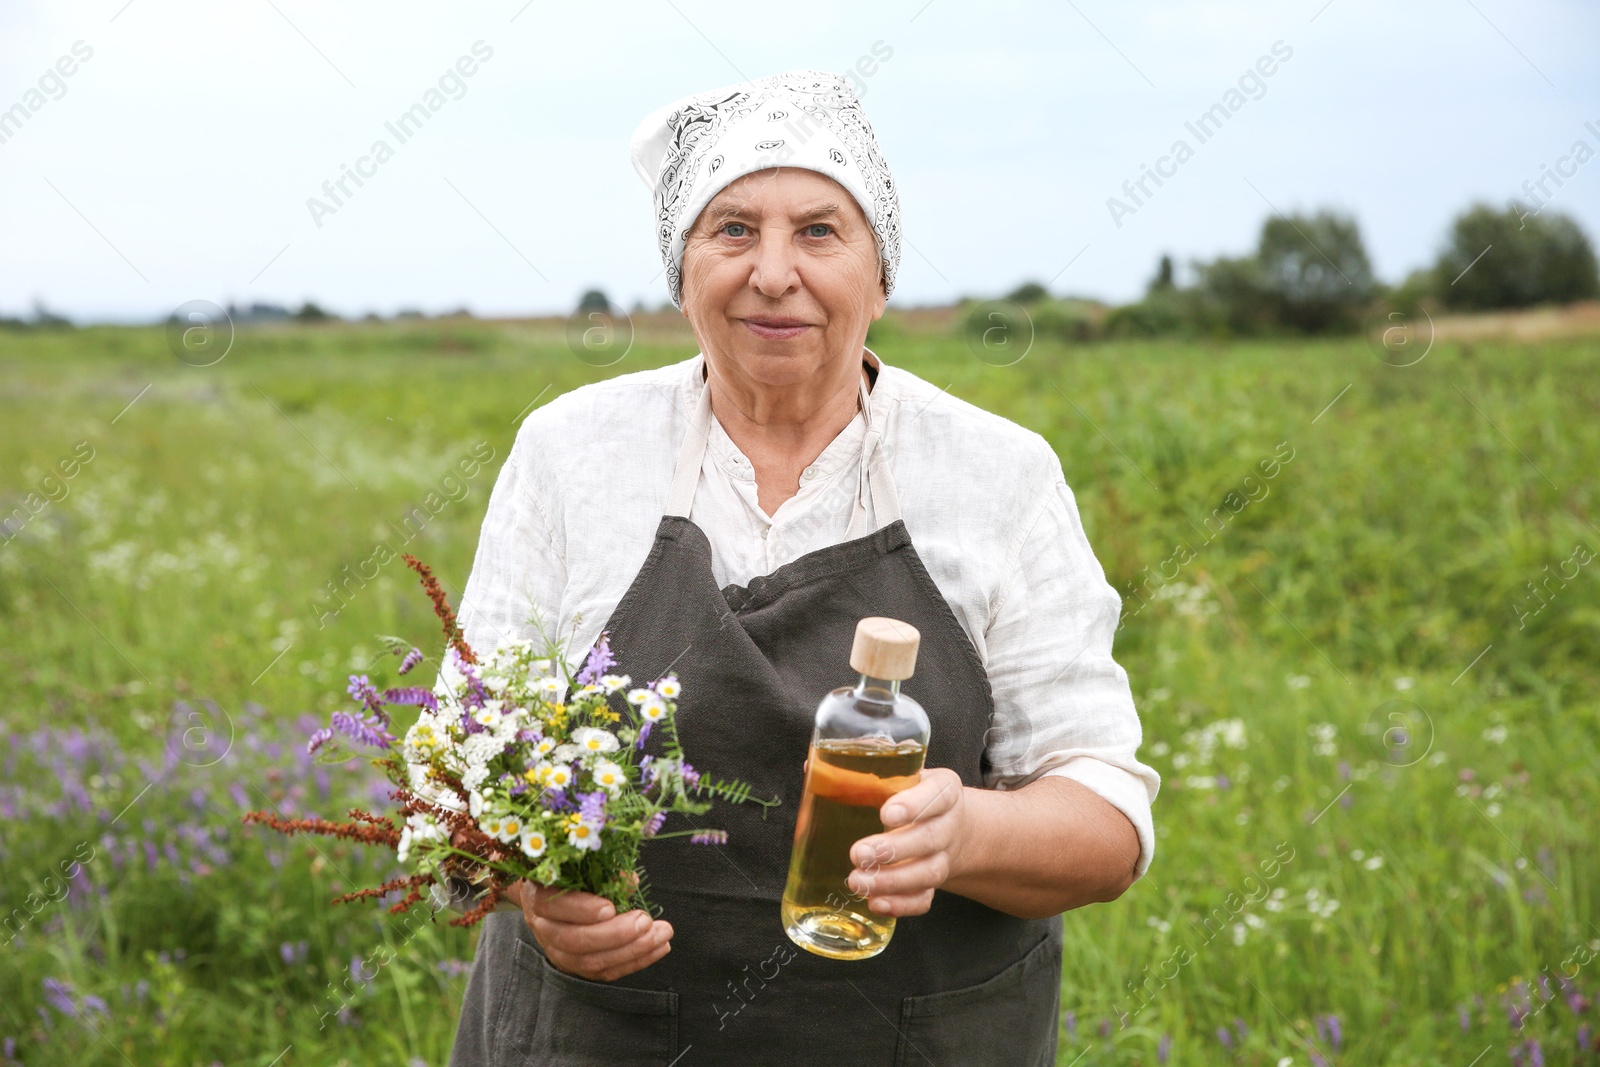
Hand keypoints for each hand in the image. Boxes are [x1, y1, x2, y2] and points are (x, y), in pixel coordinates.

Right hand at [506, 878, 673, 981]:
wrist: (549, 895)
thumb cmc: (569, 874)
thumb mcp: (579, 864)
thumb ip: (603, 870)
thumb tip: (630, 881)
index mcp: (539, 895)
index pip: (553, 907)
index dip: (582, 909)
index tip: (611, 907)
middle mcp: (543, 927)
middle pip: (573, 940)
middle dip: (614, 934)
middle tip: (645, 921)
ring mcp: (557, 951)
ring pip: (590, 962)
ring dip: (631, 951)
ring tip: (661, 936)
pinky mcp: (576, 966)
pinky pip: (604, 972)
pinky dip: (634, 962)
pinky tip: (658, 948)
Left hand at [844, 767, 967, 917]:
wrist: (947, 822)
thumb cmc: (910, 794)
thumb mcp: (899, 774)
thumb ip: (862, 770)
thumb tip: (810, 766)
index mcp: (942, 789)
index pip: (936, 794)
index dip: (914, 805)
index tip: (886, 813)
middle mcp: (948, 824)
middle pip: (930, 838)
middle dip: (894, 849)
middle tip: (858, 853)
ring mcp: (944, 856)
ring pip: (930, 873)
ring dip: (893, 882)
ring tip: (858, 882)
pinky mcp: (935, 883)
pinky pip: (925, 899)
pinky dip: (901, 905)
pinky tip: (875, 903)